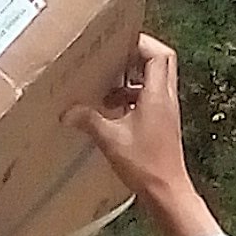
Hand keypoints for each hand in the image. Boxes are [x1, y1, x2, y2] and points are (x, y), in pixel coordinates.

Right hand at [67, 37, 211, 235]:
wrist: (168, 193)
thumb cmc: (144, 165)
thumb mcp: (110, 139)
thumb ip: (88, 120)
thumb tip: (67, 112)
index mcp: (157, 95)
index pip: (157, 54)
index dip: (139, 43)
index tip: (117, 42)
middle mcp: (167, 98)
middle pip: (160, 62)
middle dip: (137, 56)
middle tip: (113, 58)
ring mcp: (168, 111)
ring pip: (156, 80)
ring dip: (133, 79)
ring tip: (107, 87)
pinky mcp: (164, 124)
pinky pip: (152, 99)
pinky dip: (134, 97)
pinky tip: (113, 110)